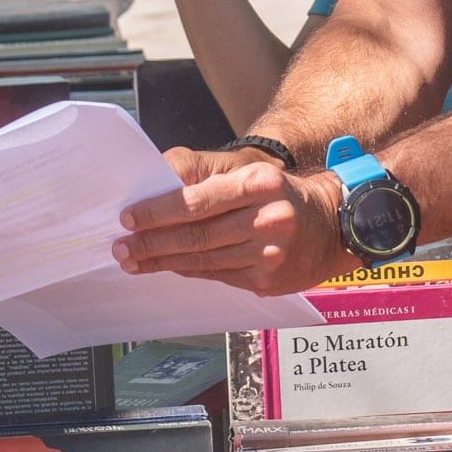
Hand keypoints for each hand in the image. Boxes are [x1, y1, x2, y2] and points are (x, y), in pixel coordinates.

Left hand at [112, 146, 348, 295]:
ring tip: (134, 261)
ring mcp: (269, 253)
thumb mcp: (246, 171)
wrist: (330, 224)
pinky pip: (217, 275)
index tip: (128, 218)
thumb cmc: (277, 192)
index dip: (159, 211)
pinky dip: (189, 270)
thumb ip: (200, 175)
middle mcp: (268, 218)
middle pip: (198, 234)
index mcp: (259, 183)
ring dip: (163, 261)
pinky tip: (168, 267)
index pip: (198, 200)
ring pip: (204, 259)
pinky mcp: (267, 280)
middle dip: (153, 242)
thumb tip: (153, 189)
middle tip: (122, 247)